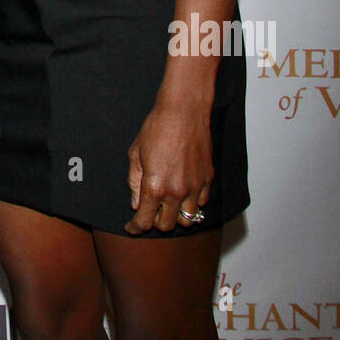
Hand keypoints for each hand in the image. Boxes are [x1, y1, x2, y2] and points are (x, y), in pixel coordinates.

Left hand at [124, 101, 212, 234]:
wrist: (183, 111)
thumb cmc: (157, 128)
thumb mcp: (135, 154)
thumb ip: (134, 182)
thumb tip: (136, 203)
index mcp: (155, 186)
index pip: (145, 221)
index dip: (135, 227)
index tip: (132, 227)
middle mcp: (176, 192)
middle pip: (167, 225)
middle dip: (155, 221)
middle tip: (150, 210)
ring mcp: (195, 187)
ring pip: (188, 219)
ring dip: (176, 215)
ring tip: (169, 203)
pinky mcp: (208, 179)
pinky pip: (202, 202)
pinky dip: (192, 202)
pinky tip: (184, 191)